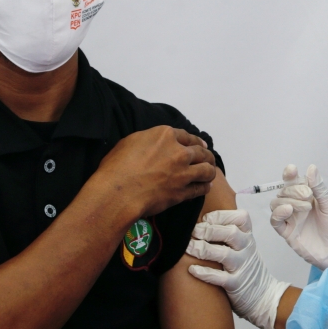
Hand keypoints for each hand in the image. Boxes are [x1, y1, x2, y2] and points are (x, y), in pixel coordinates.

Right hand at [94, 126, 216, 221]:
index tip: (200, 145)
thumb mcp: (131, 142)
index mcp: (165, 135)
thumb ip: (149, 141)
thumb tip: (155, 146)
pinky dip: (204, 187)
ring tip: (209, 173)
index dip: (195, 141)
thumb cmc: (117, 166)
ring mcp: (183, 172)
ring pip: (207, 170)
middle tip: (207, 159)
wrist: (119, 193)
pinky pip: (200, 188)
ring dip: (210, 171)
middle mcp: (179, 152)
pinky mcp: (183, 191)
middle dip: (206, 155)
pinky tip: (205, 187)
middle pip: (202, 152)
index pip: (187, 136)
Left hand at [187, 210, 289, 328]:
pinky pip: (220, 278)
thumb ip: (228, 233)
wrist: (264, 296)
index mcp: (248, 237)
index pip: (241, 218)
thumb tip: (199, 220)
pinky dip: (205, 273)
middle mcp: (247, 250)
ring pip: (224, 254)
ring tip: (188, 248)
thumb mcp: (243, 246)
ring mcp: (242, 267)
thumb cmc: (246, 267)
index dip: (222, 215)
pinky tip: (192, 269)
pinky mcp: (236, 285)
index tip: (206, 219)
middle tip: (193, 231)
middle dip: (209, 230)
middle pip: (231, 233)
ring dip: (204, 249)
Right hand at [269, 164, 327, 269]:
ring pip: (276, 203)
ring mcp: (291, 219)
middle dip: (294, 190)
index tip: (291, 170)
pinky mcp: (287, 233)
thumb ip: (319, 188)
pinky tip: (287, 210)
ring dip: (287, 200)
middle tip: (309, 196)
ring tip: (304, 207)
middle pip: (284, 191)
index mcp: (308, 197)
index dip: (290, 175)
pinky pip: (275, 221)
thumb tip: (311, 167)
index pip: (294, 182)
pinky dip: (277, 213)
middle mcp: (297, 206)